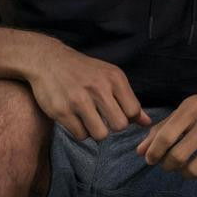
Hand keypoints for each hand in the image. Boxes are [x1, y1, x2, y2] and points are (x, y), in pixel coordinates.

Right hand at [24, 39, 150, 140]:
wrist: (49, 61)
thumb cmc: (85, 71)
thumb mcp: (111, 78)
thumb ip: (129, 100)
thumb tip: (148, 122)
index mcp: (114, 78)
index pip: (133, 111)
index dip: (127, 117)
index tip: (117, 112)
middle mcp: (98, 88)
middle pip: (119, 125)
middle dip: (113, 126)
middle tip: (103, 118)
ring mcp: (79, 100)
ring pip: (101, 134)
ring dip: (97, 131)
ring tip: (90, 120)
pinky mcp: (62, 111)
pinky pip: (81, 135)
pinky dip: (81, 131)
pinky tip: (77, 119)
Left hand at [136, 84, 196, 182]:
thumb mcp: (189, 110)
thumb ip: (164, 128)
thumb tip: (140, 152)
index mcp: (194, 108)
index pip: (165, 137)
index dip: (154, 152)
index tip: (150, 159)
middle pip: (177, 157)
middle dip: (168, 165)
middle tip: (170, 164)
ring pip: (194, 170)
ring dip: (185, 173)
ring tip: (188, 166)